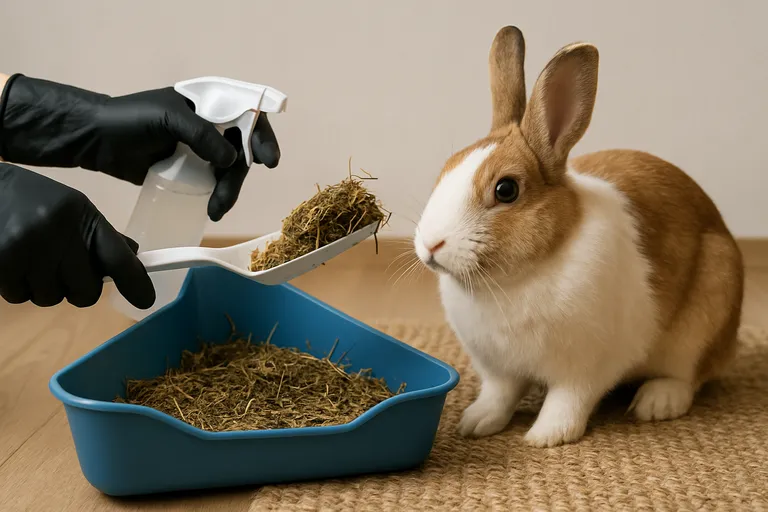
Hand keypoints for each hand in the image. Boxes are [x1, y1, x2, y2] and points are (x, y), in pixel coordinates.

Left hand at [0, 74, 279, 220]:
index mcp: (209, 103)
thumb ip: (200, 134)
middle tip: (226, 197)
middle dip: (239, 175)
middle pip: (242, 149)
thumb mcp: (167, 118)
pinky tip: (212, 209)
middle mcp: (211, 124)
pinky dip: (218, 197)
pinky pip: (215, 183)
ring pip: (231, 171)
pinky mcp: (191, 171)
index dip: (261, 136)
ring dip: (228, 191)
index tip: (266, 161)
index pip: (248, 114)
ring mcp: (202, 149)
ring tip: (215, 210)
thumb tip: (232, 160)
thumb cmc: (129, 120)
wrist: (96, 141)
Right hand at [0, 163, 154, 307]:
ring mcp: (29, 248)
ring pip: (50, 298)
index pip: (118, 257)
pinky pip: (19, 296)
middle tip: (58, 270)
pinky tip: (10, 262)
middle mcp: (60, 231)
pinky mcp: (2, 263)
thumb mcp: (70, 209)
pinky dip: (16, 286)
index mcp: (82, 216)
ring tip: (28, 259)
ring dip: (41, 287)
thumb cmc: (30, 201)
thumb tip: (133, 254)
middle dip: (74, 288)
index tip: (145, 300)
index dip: (135, 282)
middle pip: (85, 291)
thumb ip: (100, 235)